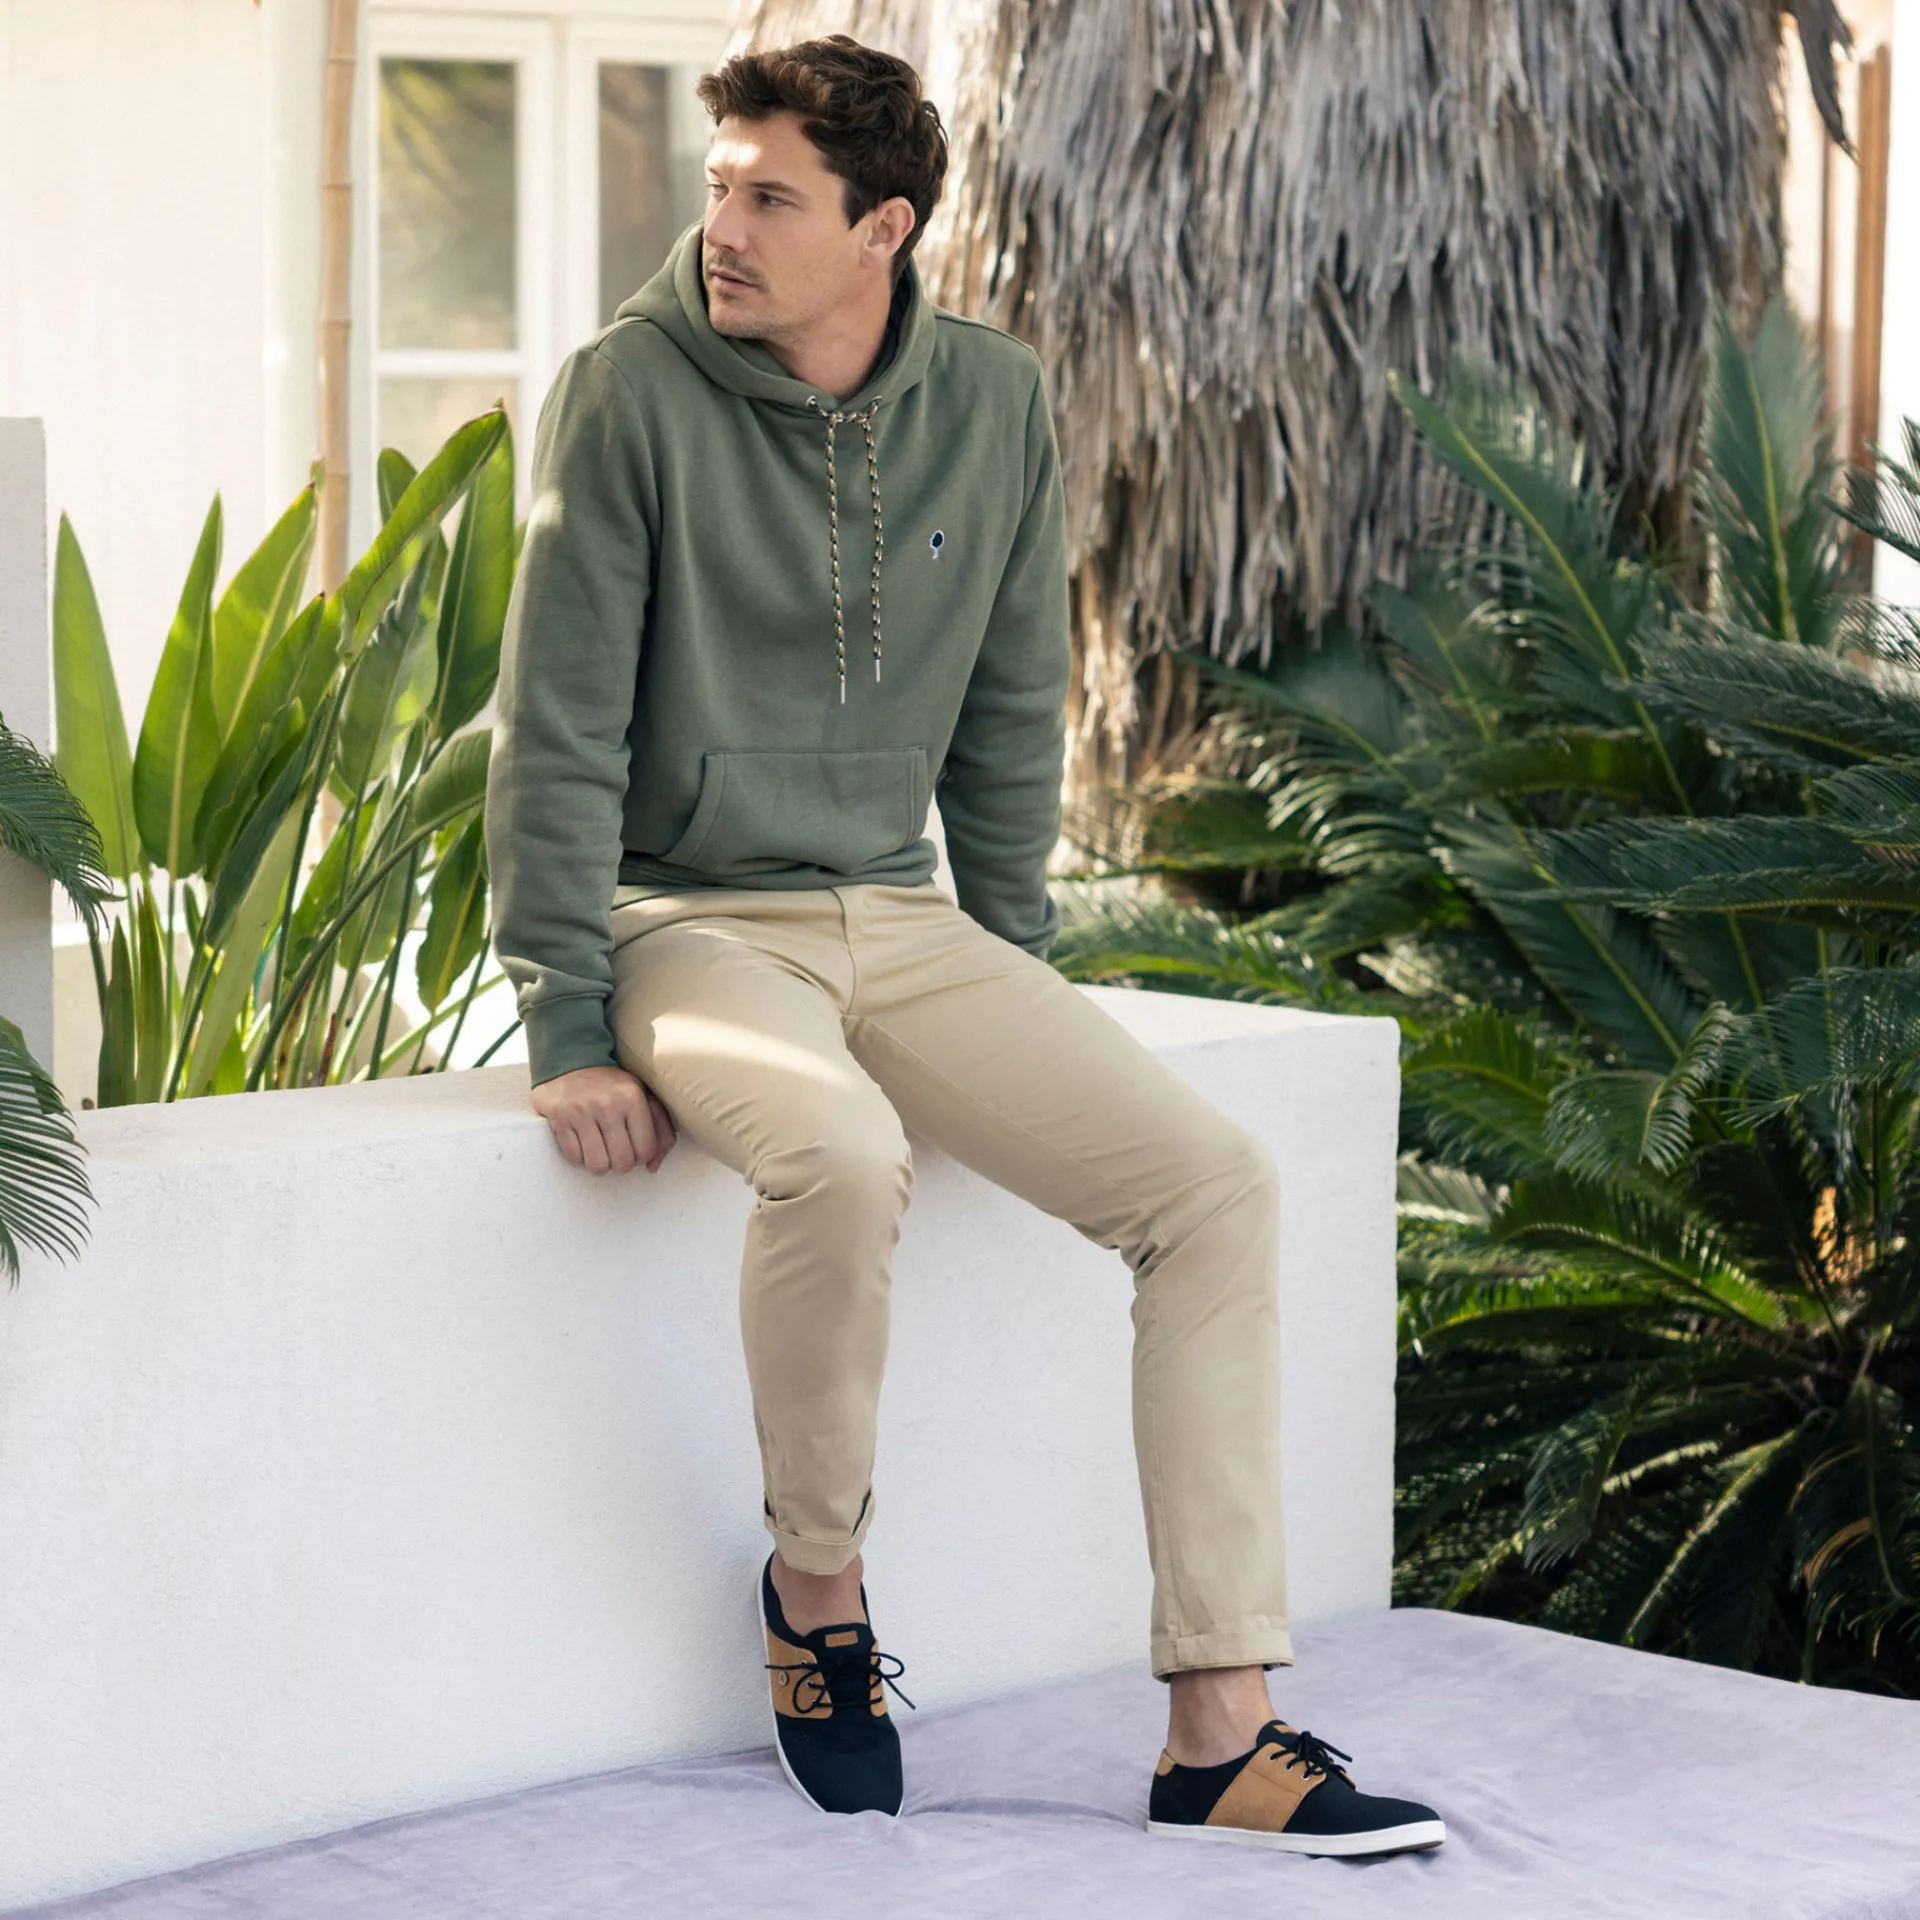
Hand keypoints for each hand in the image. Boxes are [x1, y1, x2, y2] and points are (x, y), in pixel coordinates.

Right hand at [530, 1064, 677, 1173]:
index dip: (641, 1157)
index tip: (634, 1149)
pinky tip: (581, 1141)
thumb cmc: (611, 1087)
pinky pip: (574, 1157)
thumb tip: (653, 1165)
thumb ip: (659, 1129)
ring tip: (599, 1150)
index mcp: (633, 1098)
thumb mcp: (642, 1097)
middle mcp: (608, 1104)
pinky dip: (579, 1155)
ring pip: (597, 1164)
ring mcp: (581, 1111)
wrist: (571, 1062)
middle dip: (620, 1163)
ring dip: (599, 1163)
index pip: (645, 1149)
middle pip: (622, 1161)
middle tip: (616, 1152)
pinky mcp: (559, 1118)